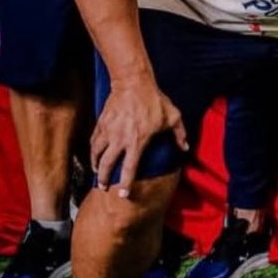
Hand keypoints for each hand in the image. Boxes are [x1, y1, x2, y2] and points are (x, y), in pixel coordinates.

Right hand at [90, 78, 188, 196]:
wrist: (133, 82)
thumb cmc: (154, 100)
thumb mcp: (172, 117)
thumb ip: (179, 134)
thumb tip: (185, 147)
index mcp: (137, 141)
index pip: (130, 168)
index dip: (126, 184)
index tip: (123, 195)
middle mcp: (120, 139)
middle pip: (107, 165)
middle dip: (104, 179)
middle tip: (103, 187)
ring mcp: (108, 132)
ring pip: (96, 155)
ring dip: (96, 166)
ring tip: (97, 172)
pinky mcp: (101, 124)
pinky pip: (93, 141)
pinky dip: (92, 151)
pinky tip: (94, 154)